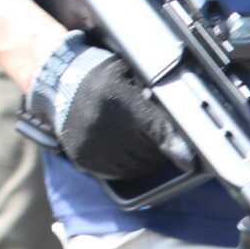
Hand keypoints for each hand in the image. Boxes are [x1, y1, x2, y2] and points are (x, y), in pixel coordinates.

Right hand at [22, 31, 195, 180]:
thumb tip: (187, 127)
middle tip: (147, 128)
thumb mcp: (131, 76)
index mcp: (121, 99)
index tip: (189, 161)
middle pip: (152, 152)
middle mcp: (105, 125)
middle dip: (157, 144)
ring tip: (131, 135)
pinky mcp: (84, 159)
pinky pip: (120, 172)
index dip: (176, 147)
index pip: (159, 130)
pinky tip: (119, 146)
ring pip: (139, 166)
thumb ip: (157, 99)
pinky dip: (126, 164)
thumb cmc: (103, 77)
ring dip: (144, 156)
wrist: (60, 84)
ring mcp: (93, 145)